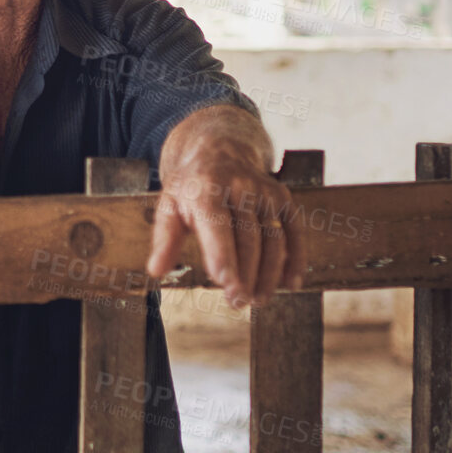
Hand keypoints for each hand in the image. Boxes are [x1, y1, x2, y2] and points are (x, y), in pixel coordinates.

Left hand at [147, 139, 303, 307]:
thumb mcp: (169, 205)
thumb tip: (156, 270)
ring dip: (268, 273)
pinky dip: (295, 258)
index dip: (223, 256)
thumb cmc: (190, 187)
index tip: (227, 285)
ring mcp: (264, 192)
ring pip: (272, 239)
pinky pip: (294, 231)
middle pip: (247, 238)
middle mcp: (239, 187)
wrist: (219, 150)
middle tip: (238, 302)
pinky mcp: (283, 198)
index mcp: (205, 189)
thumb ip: (164, 239)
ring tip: (258, 299)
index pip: (216, 225)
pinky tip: (290, 283)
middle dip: (245, 274)